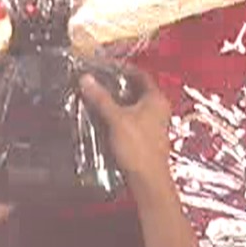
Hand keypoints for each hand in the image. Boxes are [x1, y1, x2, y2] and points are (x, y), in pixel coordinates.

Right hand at [80, 70, 172, 184]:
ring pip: (134, 106)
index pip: (140, 75)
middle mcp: (159, 109)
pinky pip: (132, 119)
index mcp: (156, 99)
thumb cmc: (137, 146)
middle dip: (117, 86)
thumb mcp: (116, 119)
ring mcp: (154, 124)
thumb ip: (101, 98)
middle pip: (136, 90)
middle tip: (97, 81)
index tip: (105, 66)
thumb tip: (86, 78)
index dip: (123, 68)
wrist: (148, 180)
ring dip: (117, 102)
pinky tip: (104, 118)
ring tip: (97, 98)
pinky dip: (119, 115)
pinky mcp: (147, 137)